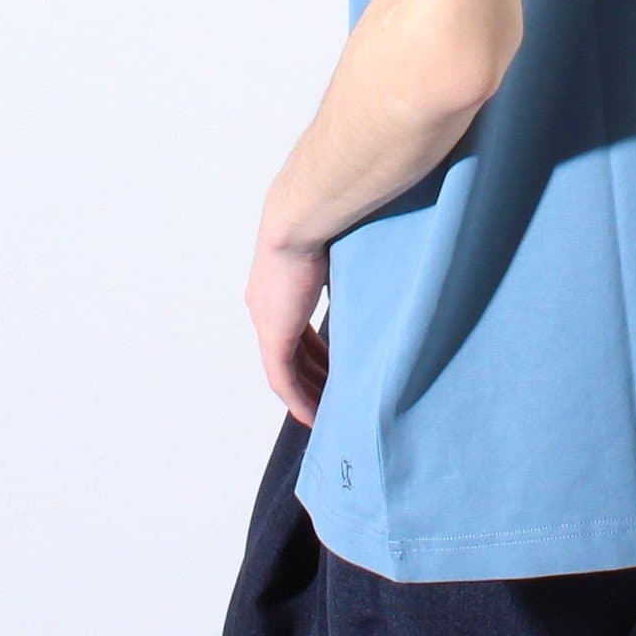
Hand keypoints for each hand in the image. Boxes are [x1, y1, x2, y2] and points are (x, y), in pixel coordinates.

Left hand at [245, 223, 329, 427]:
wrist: (300, 219)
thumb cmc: (321, 222)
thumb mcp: (333, 252)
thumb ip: (341, 273)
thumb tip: (369, 273)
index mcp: (278, 286)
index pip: (296, 329)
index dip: (314, 351)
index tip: (332, 366)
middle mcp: (266, 308)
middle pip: (292, 353)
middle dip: (314, 376)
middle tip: (335, 395)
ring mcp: (268, 323)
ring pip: (287, 372)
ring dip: (308, 393)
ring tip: (329, 412)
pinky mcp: (273, 337)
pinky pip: (283, 381)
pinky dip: (299, 401)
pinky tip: (313, 417)